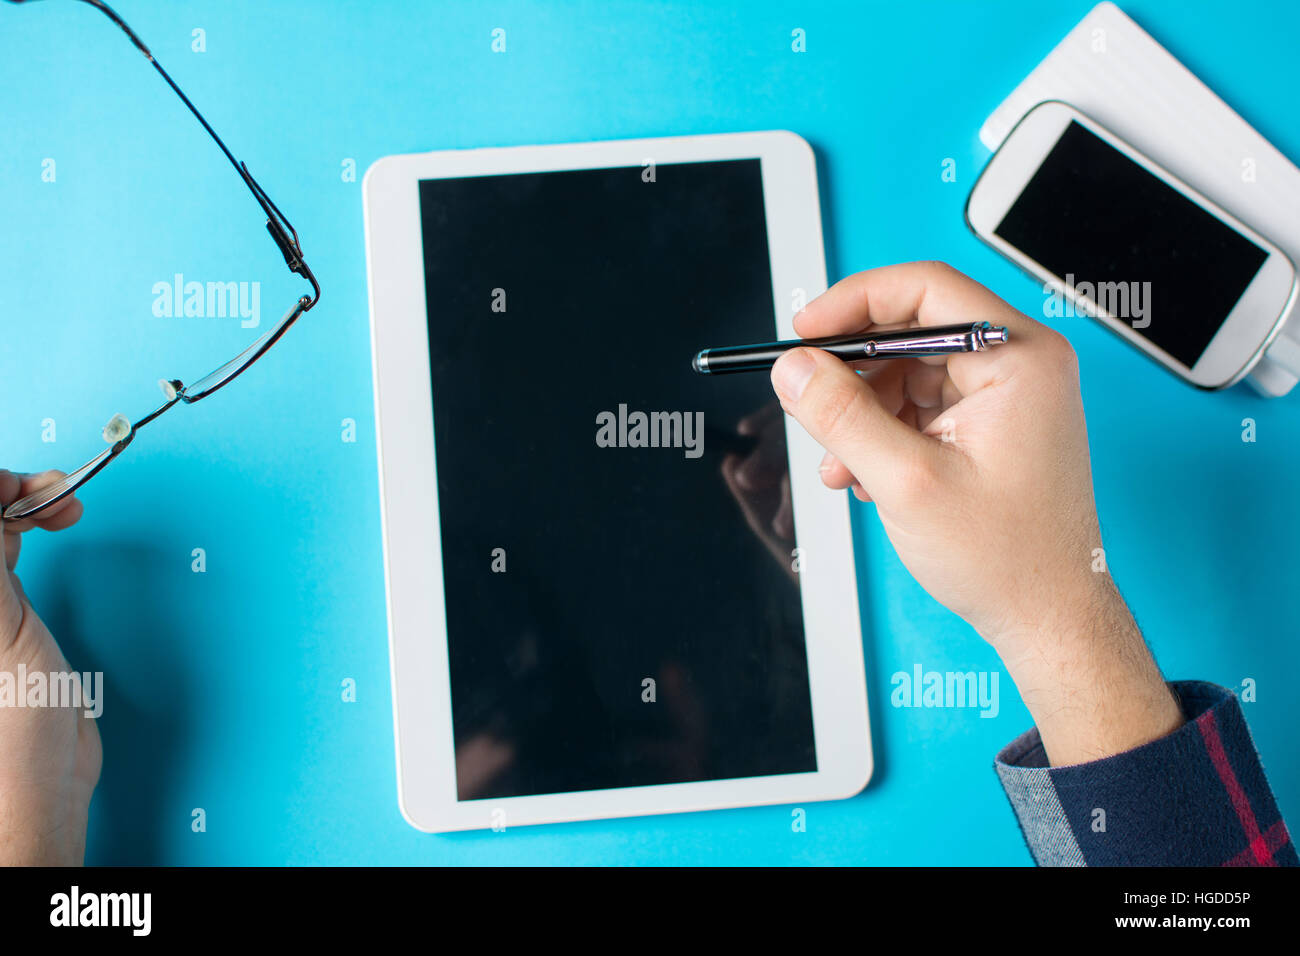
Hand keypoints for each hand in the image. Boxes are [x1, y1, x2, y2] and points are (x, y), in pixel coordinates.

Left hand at [0, 470, 101, 864]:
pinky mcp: (1, 616)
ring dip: (25, 506)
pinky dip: (27, 533)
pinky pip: (7, 556)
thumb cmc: (10, 721)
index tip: (27, 488)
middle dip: (12, 493)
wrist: (40, 774)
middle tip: (55, 492)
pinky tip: (47, 530)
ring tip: (62, 505)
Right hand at [770, 262, 1181, 765]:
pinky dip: (881, 434)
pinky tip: (863, 474)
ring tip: (840, 464)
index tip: (805, 332)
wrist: (1048, 617)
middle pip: (910, 331)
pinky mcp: (988, 426)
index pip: (925, 289)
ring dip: (861, 413)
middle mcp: (1019, 365)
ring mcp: (1005, 397)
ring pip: (906, 373)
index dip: (854, 302)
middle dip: (852, 374)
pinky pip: (917, 406)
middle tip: (809, 400)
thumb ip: (843, 416)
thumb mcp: (907, 481)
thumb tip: (794, 368)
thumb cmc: (1010, 558)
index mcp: (1019, 358)